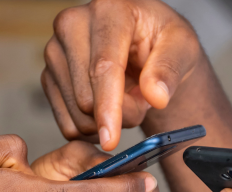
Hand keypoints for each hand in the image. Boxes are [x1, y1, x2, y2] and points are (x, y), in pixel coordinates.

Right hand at [42, 0, 201, 149]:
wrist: (145, 44)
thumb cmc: (162, 41)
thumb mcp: (182, 48)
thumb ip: (170, 69)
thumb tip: (156, 95)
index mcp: (108, 10)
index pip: (103, 67)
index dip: (108, 107)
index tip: (112, 139)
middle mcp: (72, 24)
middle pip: (86, 95)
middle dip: (118, 116)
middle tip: (141, 104)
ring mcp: (55, 50)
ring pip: (75, 112)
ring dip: (105, 121)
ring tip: (126, 100)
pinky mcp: (49, 74)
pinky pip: (66, 121)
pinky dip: (90, 127)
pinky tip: (106, 111)